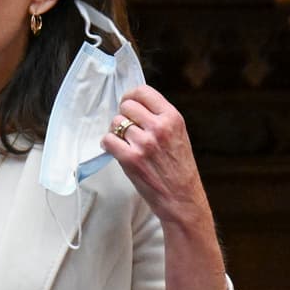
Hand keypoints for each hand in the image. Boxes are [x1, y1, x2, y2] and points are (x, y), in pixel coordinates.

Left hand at [102, 85, 207, 226]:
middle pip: (126, 106)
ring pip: (116, 123)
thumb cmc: (179, 169)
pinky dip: (108, 144)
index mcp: (172, 118)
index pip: (144, 92)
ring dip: (116, 132)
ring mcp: (144, 143)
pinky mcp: (130, 158)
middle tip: (126, 128)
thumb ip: (160, 118)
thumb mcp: (178, 135)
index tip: (128, 104)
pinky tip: (115, 150)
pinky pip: (108, 140)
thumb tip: (135, 105)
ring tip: (124, 143)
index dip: (131, 96)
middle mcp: (159, 127)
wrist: (181, 198)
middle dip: (123, 115)